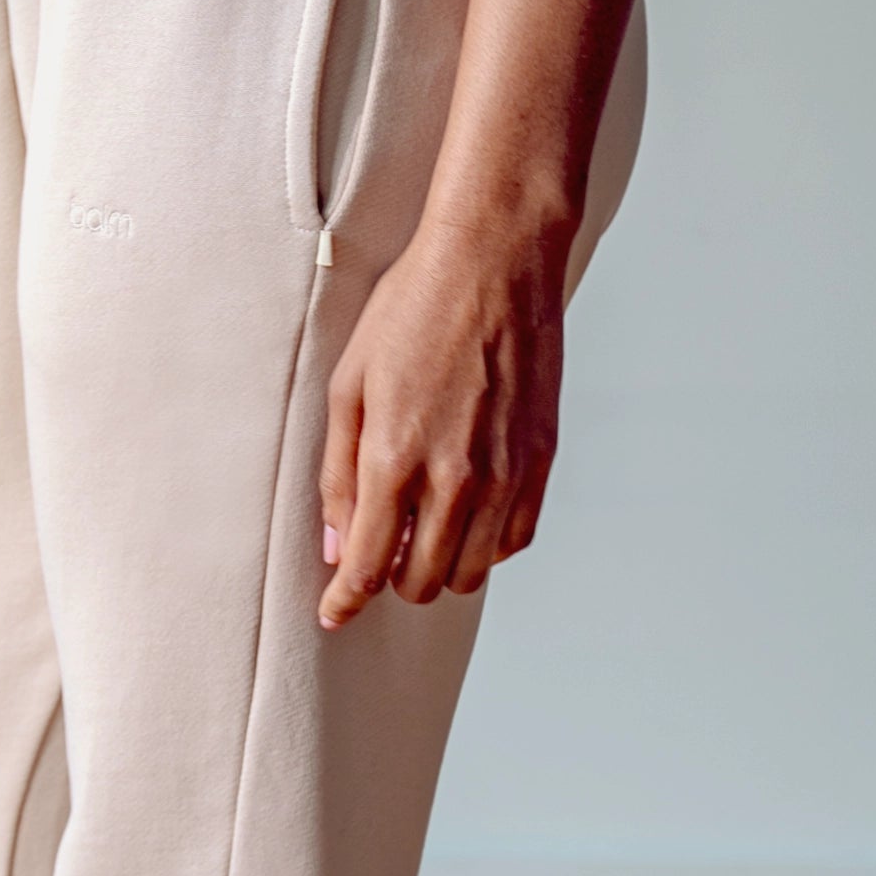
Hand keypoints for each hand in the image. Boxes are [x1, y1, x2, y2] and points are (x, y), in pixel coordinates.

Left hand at [317, 211, 570, 629]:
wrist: (494, 262)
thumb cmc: (413, 311)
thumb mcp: (348, 386)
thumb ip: (339, 475)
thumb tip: (338, 545)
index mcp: (396, 459)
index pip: (368, 568)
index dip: (345, 602)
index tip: (334, 613)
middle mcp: (456, 480)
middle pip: (421, 583)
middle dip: (391, 579)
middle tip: (380, 545)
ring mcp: (507, 475)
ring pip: (472, 573)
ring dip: (440, 566)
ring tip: (422, 527)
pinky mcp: (541, 463)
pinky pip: (513, 541)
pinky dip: (485, 543)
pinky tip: (465, 510)